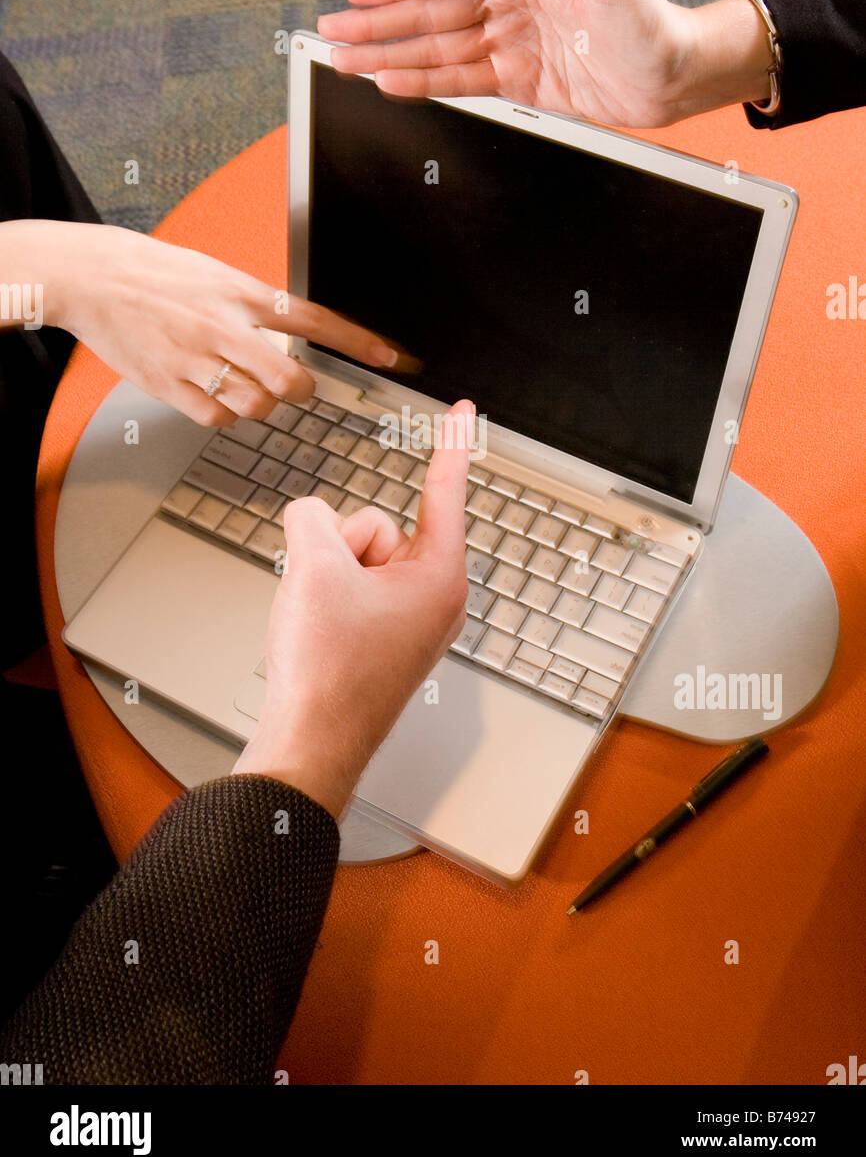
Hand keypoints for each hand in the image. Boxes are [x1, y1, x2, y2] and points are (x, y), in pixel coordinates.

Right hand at [0, 219, 405, 425]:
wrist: (92, 275)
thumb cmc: (156, 272)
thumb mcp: (217, 274)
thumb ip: (255, 304)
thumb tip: (294, 332)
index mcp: (243, 292)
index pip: (317, 319)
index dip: (360, 342)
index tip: (394, 357)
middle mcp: (225, 325)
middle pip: (290, 381)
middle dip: (300, 393)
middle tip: (293, 388)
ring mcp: (196, 358)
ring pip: (256, 405)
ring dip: (259, 404)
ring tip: (239, 383)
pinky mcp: (169, 384)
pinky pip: (217, 417)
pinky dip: (223, 414)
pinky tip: (210, 393)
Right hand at [232, 400, 474, 817]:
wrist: (311, 745)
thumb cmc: (329, 674)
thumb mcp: (312, 568)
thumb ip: (312, 516)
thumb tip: (310, 518)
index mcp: (441, 577)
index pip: (445, 491)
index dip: (453, 443)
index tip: (468, 411)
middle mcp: (434, 596)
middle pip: (375, 525)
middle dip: (339, 548)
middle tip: (329, 599)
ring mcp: (407, 619)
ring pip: (353, 556)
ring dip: (326, 577)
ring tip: (321, 624)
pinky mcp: (381, 635)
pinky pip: (347, 587)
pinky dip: (325, 599)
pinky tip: (318, 635)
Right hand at [318, 0, 771, 127]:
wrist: (673, 77)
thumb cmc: (649, 19)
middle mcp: (510, 8)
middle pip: (429, 17)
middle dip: (377, 27)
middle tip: (332, 33)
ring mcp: (511, 47)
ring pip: (436, 52)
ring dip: (390, 57)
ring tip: (348, 62)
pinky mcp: (519, 84)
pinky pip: (461, 83)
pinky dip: (425, 84)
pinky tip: (393, 83)